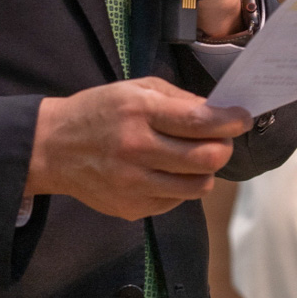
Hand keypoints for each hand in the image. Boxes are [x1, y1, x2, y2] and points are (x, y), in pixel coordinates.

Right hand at [27, 77, 252, 219]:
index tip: (243, 118)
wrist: (53, 148)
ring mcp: (133, 184)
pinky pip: (175, 201)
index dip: (230, 121)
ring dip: (205, 171)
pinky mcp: (130, 208)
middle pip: (206, 159)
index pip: (199, 122)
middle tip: (221, 139)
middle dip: (223, 148)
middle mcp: (136, 150)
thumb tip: (218, 112)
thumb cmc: (99, 111)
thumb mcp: (135, 89)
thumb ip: (178, 99)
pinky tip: (165, 171)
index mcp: (139, 112)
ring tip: (194, 157)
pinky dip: (180, 186)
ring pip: (197, 186)